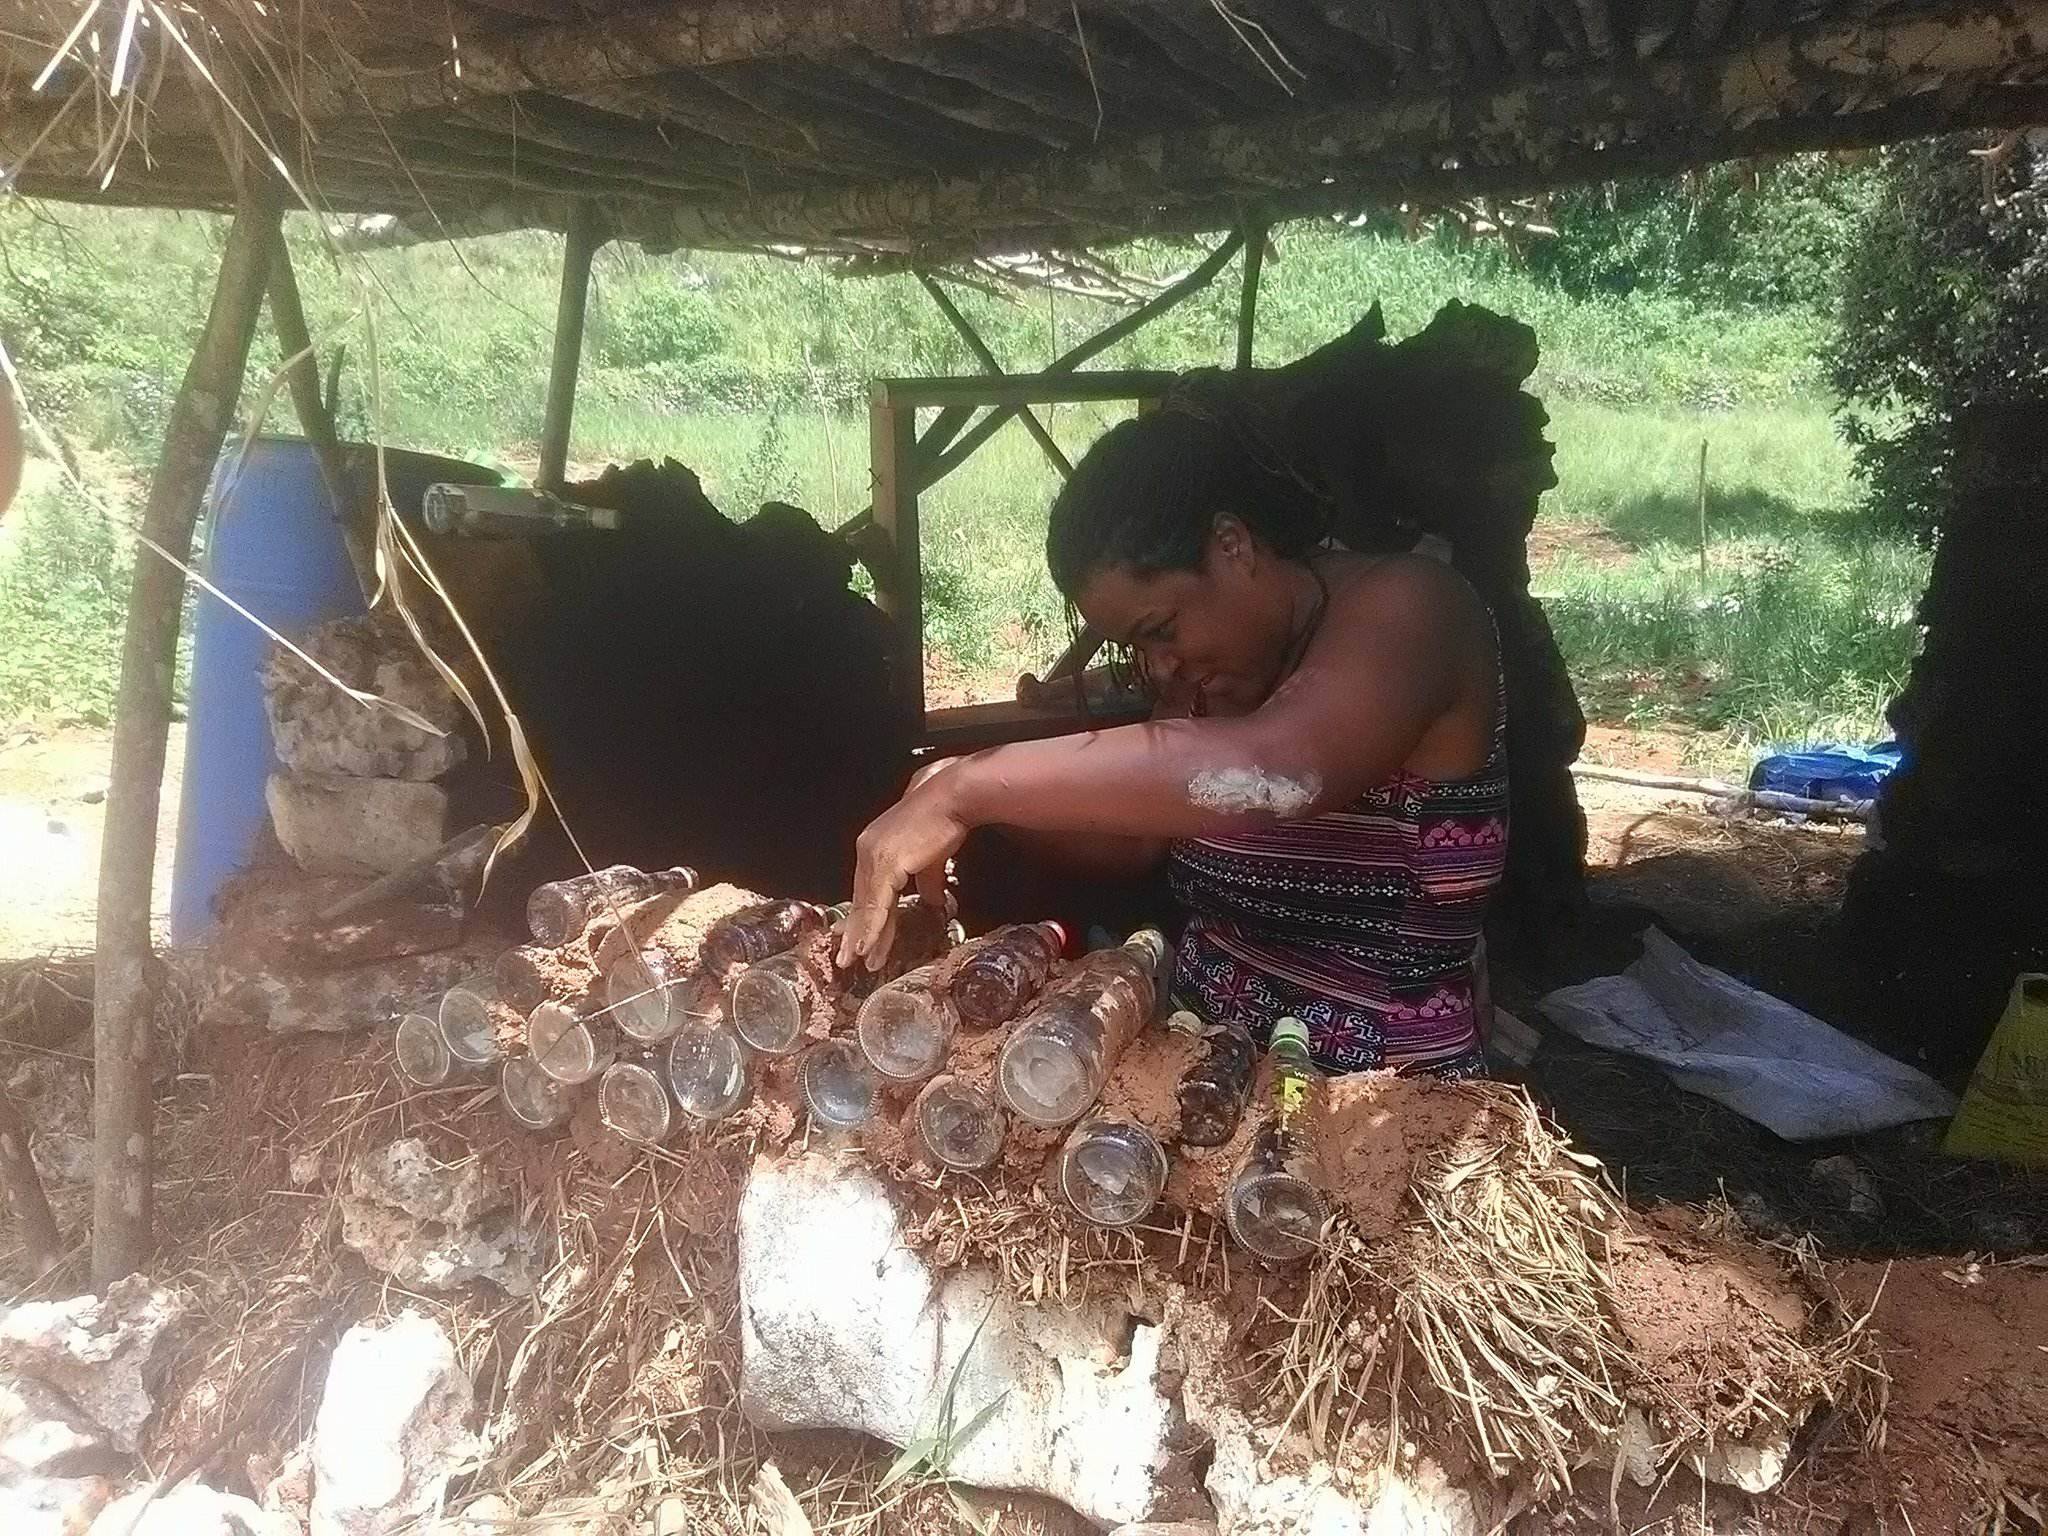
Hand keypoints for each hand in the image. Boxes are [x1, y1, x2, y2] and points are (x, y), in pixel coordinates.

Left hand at [838, 773, 970, 969]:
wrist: (954, 797)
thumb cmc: (945, 817)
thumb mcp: (933, 856)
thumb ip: (928, 880)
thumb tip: (933, 902)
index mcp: (876, 846)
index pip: (867, 888)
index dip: (863, 914)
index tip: (856, 935)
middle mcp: (868, 850)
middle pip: (861, 899)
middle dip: (856, 931)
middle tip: (847, 957)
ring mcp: (874, 857)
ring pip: (865, 906)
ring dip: (861, 937)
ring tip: (857, 961)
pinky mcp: (887, 864)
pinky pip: (877, 905)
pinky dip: (871, 928)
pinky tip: (866, 947)